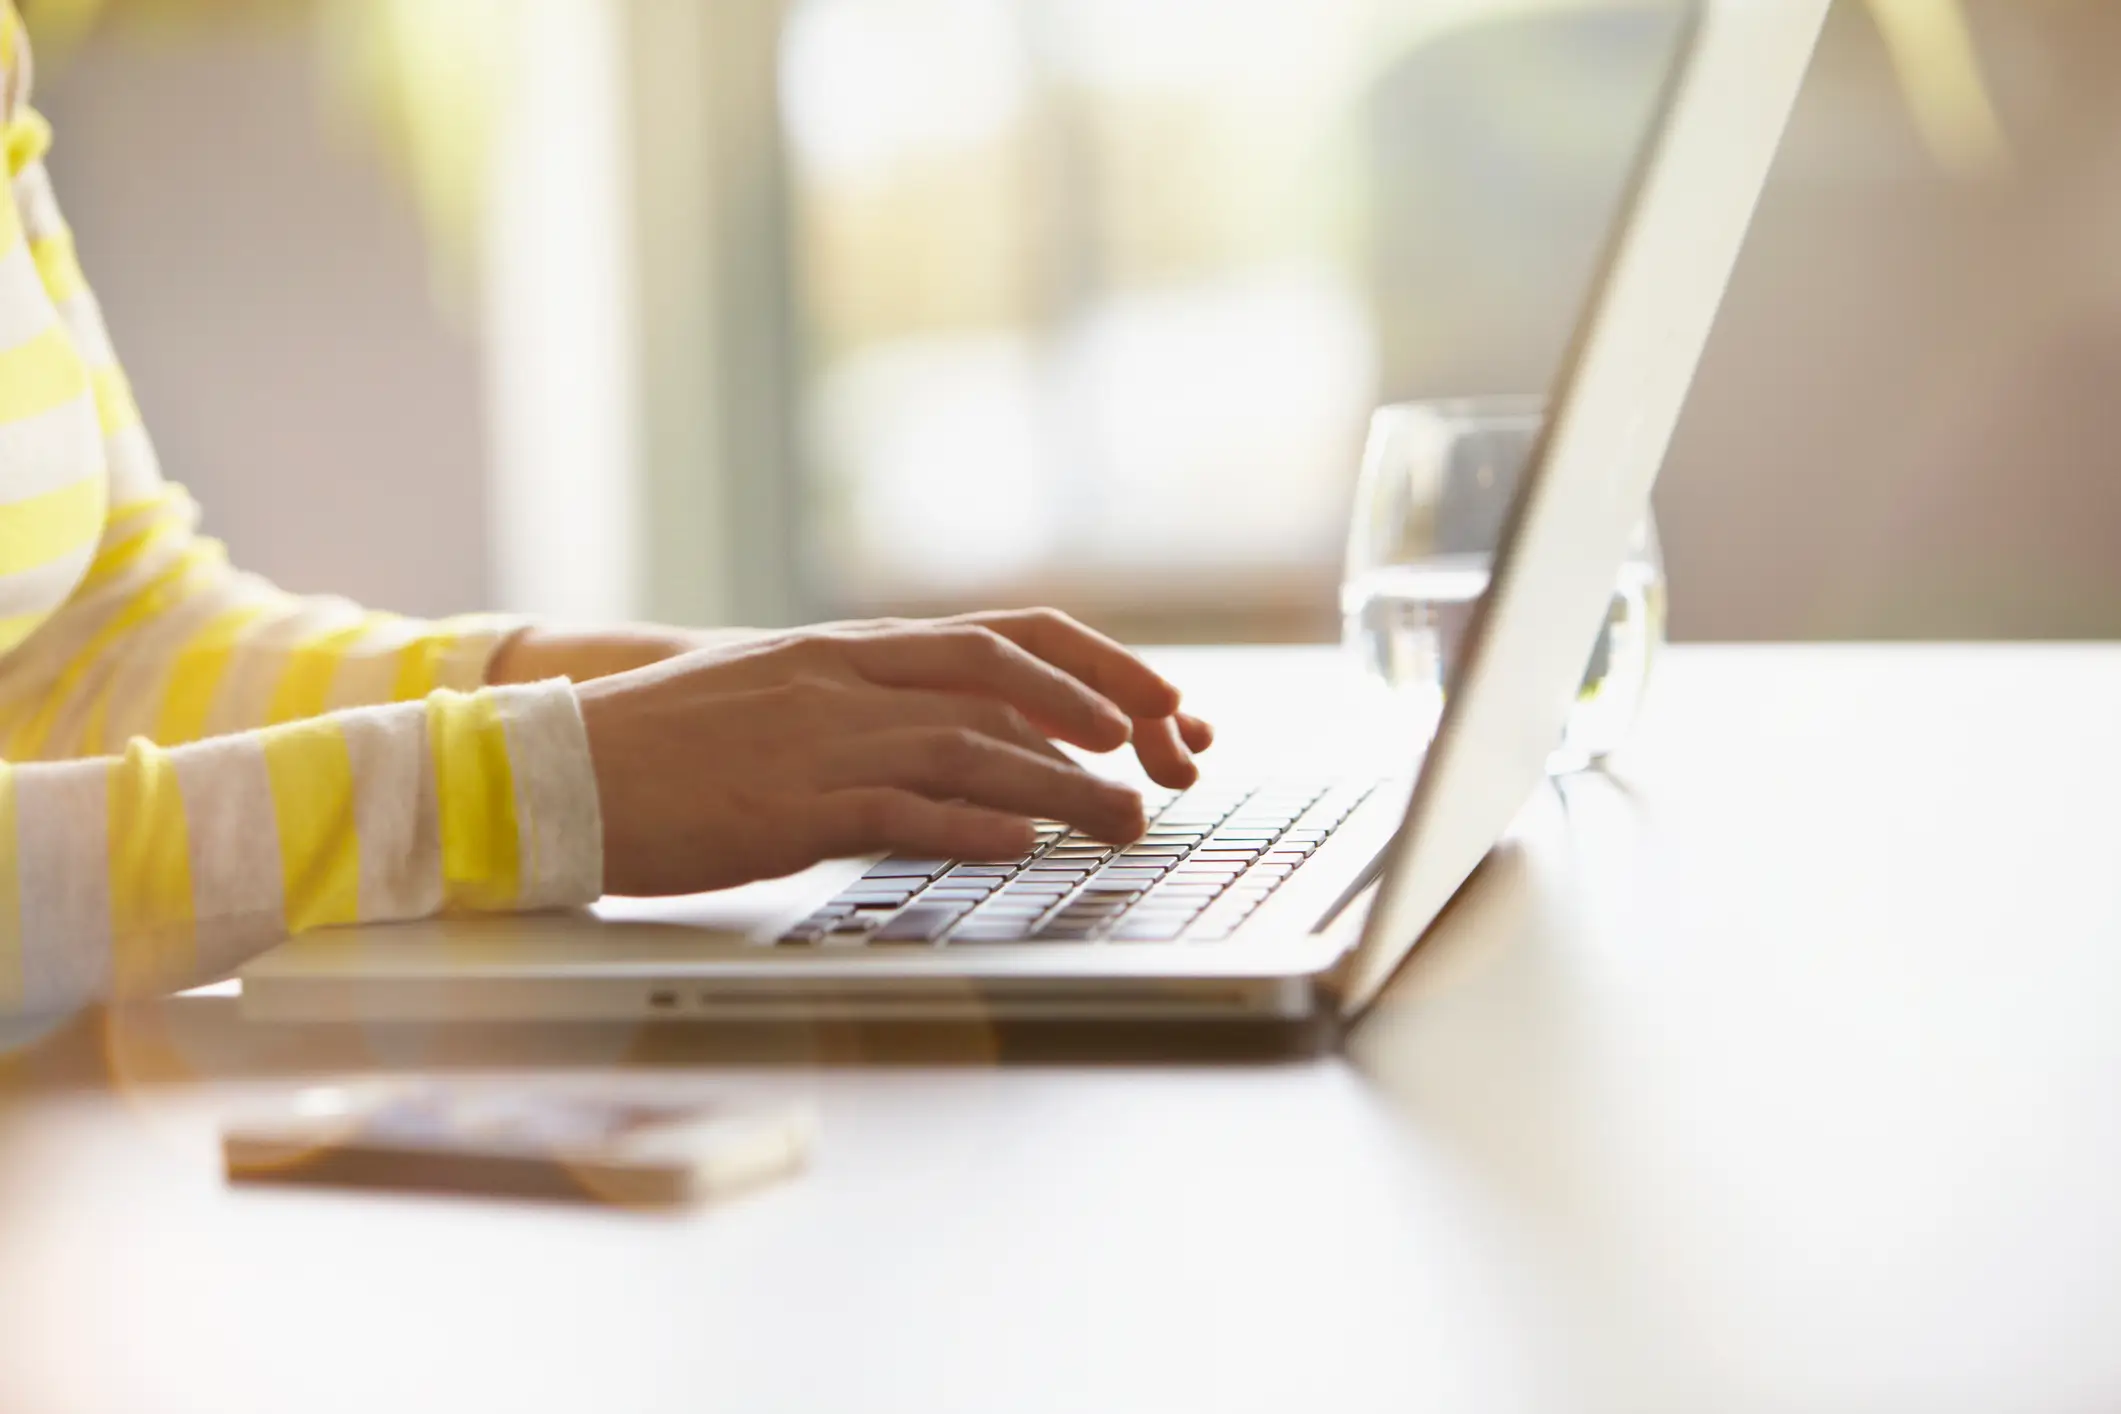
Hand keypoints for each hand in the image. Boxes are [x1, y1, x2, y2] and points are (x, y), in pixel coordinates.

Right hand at [574, 612, 1214, 896]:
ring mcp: (816, 741)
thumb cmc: (666, 744)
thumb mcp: (781, 697)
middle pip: (1003, 677)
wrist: (554, 768)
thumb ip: (872, 703)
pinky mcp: (784, 808)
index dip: (1094, 664)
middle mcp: (845, 680)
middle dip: (1104, 710)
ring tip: (1129, 818)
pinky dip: (968, 826)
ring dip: (1062, 785)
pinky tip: (1023, 843)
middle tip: (1172, 752)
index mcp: (848, 649)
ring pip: (969, 748)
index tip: (1159, 701)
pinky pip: (894, 812)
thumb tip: (971, 731)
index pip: (1002, 636)